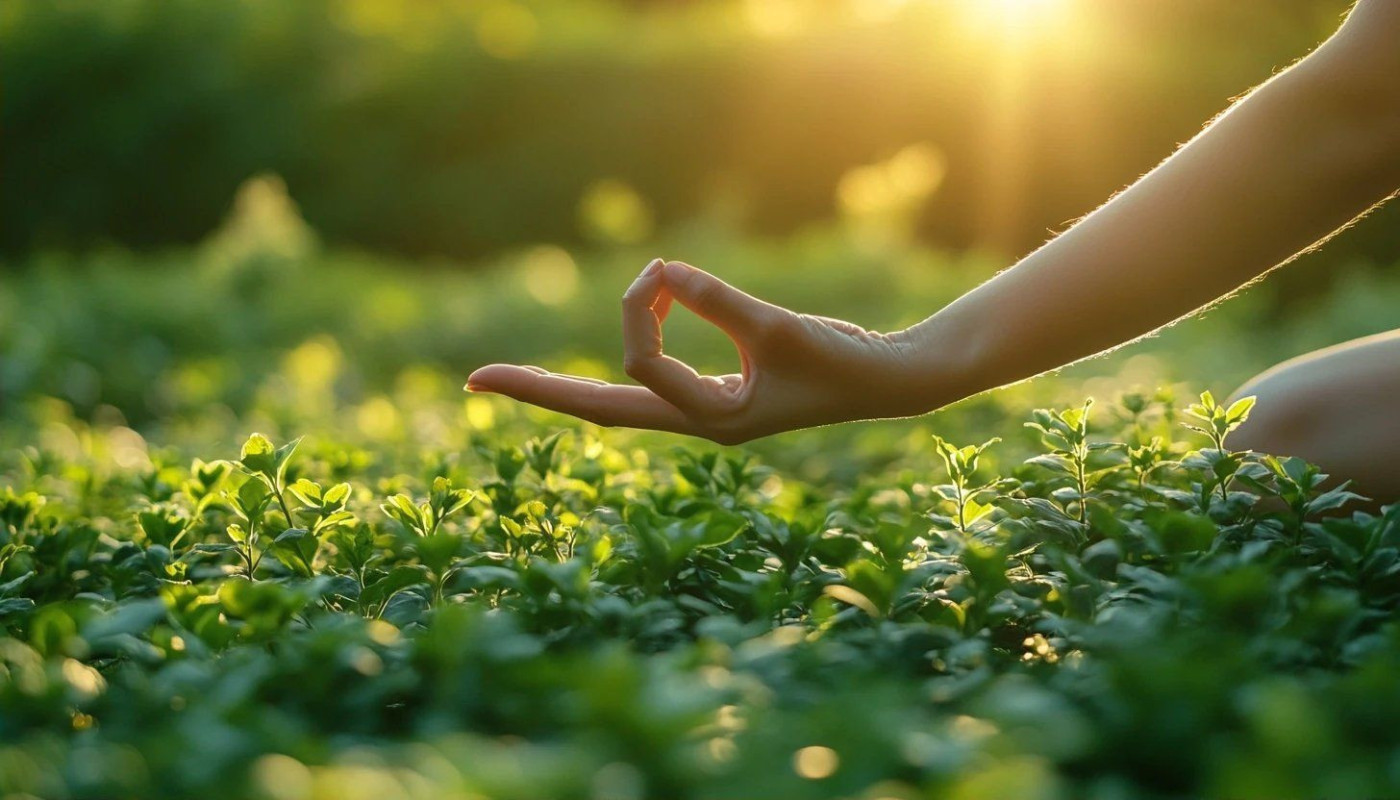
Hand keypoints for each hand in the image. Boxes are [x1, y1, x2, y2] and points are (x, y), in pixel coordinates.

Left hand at [466, 259, 946, 443]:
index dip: (638, 316)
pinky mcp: (719, 389)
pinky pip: (655, 371)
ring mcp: (704, 409)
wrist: (890, 380)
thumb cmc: (843, 361)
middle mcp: (697, 422)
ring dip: (589, 364)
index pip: (642, 372)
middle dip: (540, 392)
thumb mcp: (779, 327)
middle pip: (602, 409)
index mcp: (711, 422)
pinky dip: (640, 337)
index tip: (662, 271)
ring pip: (624, 393)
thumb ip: (720, 302)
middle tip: (474, 381)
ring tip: (533, 365)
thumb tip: (664, 272)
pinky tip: (626, 329)